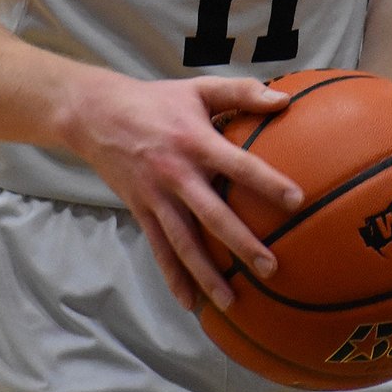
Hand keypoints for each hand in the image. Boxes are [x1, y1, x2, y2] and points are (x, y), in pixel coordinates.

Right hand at [63, 72, 300, 313]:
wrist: (96, 114)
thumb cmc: (156, 100)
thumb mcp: (198, 88)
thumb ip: (242, 92)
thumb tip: (284, 100)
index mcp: (196, 142)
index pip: (239, 165)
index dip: (267, 182)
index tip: (296, 201)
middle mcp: (177, 174)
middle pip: (214, 215)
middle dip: (243, 243)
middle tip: (271, 267)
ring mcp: (157, 197)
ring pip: (185, 243)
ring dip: (208, 274)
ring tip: (232, 301)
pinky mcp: (141, 211)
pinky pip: (159, 249)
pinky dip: (173, 277)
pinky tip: (189, 303)